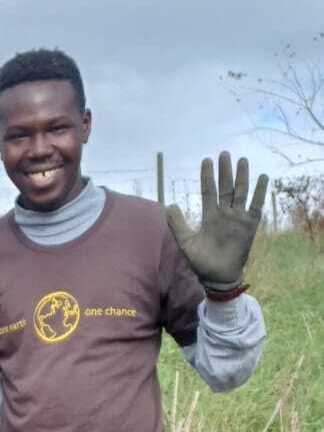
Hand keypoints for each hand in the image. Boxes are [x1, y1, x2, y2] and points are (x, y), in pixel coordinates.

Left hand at [166, 154, 267, 285]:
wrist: (218, 278)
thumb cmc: (201, 262)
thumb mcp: (185, 242)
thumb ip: (178, 224)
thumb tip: (169, 205)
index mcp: (210, 215)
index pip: (208, 191)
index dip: (207, 176)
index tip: (206, 160)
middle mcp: (225, 213)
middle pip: (226, 187)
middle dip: (225, 171)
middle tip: (224, 153)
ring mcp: (238, 218)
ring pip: (241, 192)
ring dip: (242, 176)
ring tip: (242, 160)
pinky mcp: (250, 226)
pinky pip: (257, 206)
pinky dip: (260, 192)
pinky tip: (263, 178)